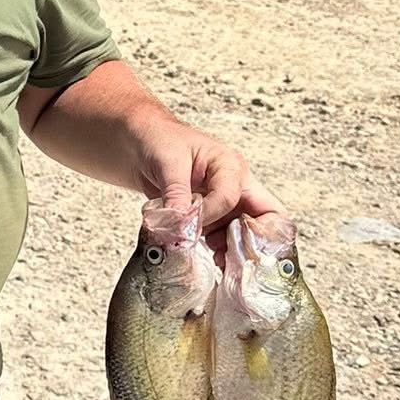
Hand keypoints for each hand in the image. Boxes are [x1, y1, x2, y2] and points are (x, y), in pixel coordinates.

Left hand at [131, 117, 282, 251]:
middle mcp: (233, 185)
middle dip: (251, 240)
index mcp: (229, 165)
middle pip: (263, 216)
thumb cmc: (157, 138)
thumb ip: (176, 194)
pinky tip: (210, 258)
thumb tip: (182, 224)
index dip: (211, 215)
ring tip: (218, 260)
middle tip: (232, 259)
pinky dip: (220, 250)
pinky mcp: (209, 216)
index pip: (231, 198)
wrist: (137, 142)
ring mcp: (223, 202)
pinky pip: (224, 237)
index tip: (189, 223)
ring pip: (245, 232)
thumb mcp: (167, 160)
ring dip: (234, 248)